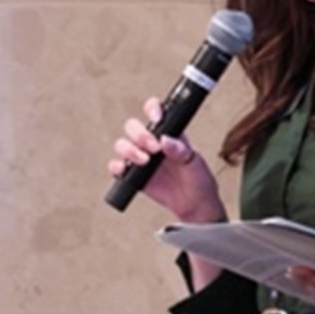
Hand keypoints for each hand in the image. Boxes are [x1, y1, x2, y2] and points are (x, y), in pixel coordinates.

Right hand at [108, 97, 226, 222]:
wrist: (194, 204)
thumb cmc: (198, 179)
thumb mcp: (195, 162)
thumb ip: (181, 150)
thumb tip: (165, 140)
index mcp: (168, 132)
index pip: (154, 111)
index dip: (152, 109)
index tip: (158, 118)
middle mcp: (151, 142)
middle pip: (133, 126)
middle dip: (140, 134)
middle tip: (154, 148)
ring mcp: (140, 158)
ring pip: (122, 144)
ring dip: (129, 150)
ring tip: (145, 161)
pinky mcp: (133, 176)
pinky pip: (116, 167)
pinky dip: (117, 167)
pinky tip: (126, 171)